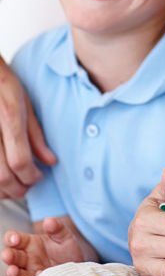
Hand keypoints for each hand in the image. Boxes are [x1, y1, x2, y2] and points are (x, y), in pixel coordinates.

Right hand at [0, 60, 55, 196]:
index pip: (20, 161)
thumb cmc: (2, 84)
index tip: (38, 176)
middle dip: (18, 189)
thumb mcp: (25, 103)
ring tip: (12, 186)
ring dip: (1, 190)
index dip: (31, 176)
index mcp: (9, 117)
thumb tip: (50, 161)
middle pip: (2, 176)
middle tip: (27, 186)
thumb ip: (37, 135)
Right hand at [1, 217, 88, 275]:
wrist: (77, 266)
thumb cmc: (67, 249)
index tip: (15, 239)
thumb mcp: (64, 236)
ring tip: (13, 271)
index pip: (14, 239)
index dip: (11, 238)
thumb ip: (57, 227)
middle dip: (8, 255)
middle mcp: (26, 258)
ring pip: (16, 272)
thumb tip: (48, 221)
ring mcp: (30, 271)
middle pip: (12, 255)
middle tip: (8, 255)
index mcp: (29, 243)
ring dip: (12, 272)